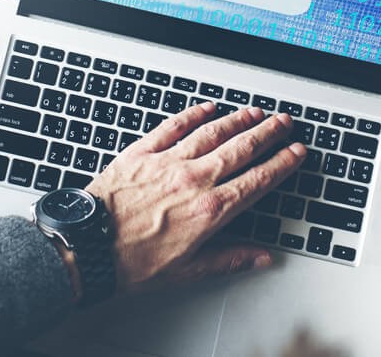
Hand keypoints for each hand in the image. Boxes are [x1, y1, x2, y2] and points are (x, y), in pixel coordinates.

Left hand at [85, 101, 304, 294]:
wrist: (85, 248)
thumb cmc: (130, 263)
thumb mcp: (187, 271)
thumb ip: (229, 260)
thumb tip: (260, 258)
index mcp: (209, 211)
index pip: (258, 180)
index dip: (282, 163)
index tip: (295, 152)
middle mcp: (193, 180)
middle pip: (241, 148)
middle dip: (267, 133)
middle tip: (283, 121)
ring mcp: (167, 162)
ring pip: (212, 132)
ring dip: (237, 120)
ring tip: (255, 112)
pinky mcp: (141, 152)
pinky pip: (173, 126)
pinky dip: (193, 114)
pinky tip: (207, 108)